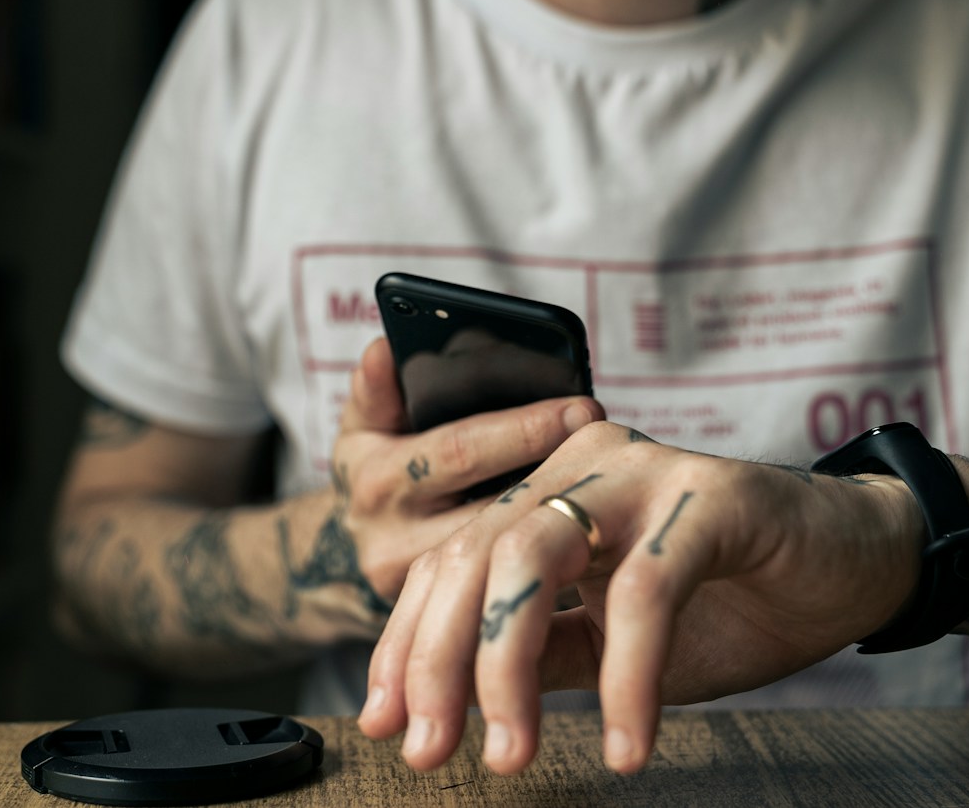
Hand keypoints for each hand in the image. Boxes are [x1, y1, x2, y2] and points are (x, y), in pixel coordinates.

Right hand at [333, 338, 602, 603]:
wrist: (354, 550)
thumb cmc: (378, 465)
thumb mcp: (365, 424)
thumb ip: (376, 387)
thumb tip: (385, 348)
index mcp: (378, 477)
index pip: (460, 449)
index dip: (525, 429)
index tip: (583, 406)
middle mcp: (393, 538)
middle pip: (493, 507)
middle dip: (558, 471)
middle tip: (613, 445)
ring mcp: (421, 588)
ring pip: (506, 552)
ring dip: (559, 517)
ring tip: (611, 481)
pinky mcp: (448, 619)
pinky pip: (509, 584)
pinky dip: (550, 555)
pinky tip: (592, 528)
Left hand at [357, 421, 924, 774]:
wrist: (859, 563)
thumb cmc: (737, 600)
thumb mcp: (615, 641)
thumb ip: (544, 652)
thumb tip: (455, 700)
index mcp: (550, 492)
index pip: (451, 560)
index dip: (408, 643)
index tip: (384, 724)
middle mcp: (583, 467)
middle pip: (475, 554)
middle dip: (437, 660)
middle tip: (433, 751)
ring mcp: (646, 471)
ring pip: (534, 553)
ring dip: (506, 662)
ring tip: (511, 754)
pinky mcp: (713, 495)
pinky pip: (644, 590)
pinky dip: (625, 676)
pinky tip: (626, 744)